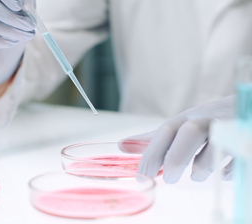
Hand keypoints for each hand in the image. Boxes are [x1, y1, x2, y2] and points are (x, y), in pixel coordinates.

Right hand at [0, 0, 34, 84]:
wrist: (2, 56)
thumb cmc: (9, 28)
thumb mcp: (20, 12)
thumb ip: (22, 3)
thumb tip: (25, 3)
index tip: (20, 6)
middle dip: (8, 15)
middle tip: (27, 25)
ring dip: (5, 29)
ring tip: (21, 36)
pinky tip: (9, 42)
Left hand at [119, 96, 233, 183]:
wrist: (244, 109)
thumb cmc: (207, 122)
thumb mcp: (179, 126)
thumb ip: (153, 138)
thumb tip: (121, 145)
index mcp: (189, 116)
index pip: (166, 130)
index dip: (152, 153)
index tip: (142, 175)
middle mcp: (209, 118)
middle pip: (190, 132)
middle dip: (177, 158)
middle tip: (170, 178)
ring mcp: (230, 126)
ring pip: (217, 145)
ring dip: (203, 168)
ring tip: (197, 175)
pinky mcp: (247, 136)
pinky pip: (239, 158)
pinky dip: (228, 172)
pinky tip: (223, 174)